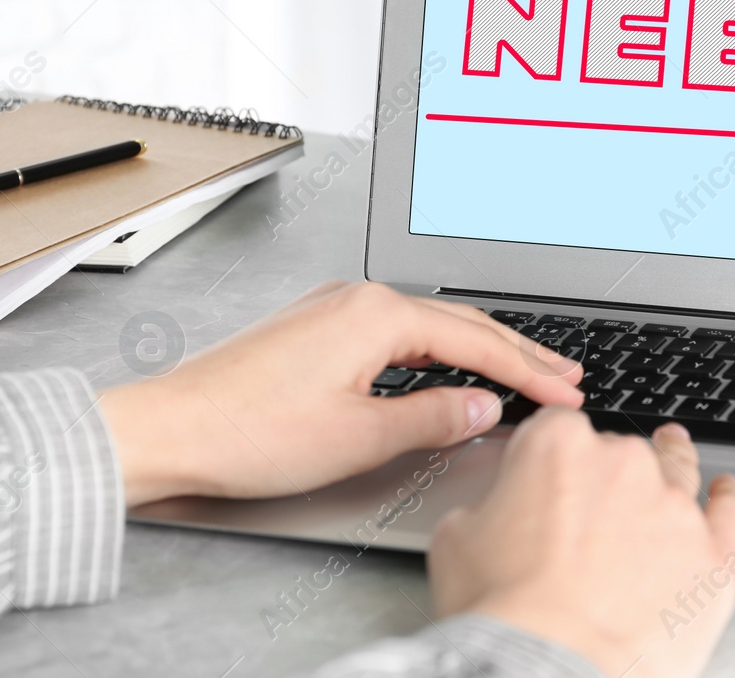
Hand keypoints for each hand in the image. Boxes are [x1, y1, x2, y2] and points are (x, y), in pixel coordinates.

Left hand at [99, 281, 583, 505]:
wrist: (169, 430)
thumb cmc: (248, 433)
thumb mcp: (359, 437)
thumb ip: (433, 419)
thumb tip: (485, 408)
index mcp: (378, 315)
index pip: (478, 343)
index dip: (529, 373)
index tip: (565, 394)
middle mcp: (359, 299)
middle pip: (461, 323)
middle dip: (518, 352)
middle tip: (565, 375)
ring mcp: (334, 309)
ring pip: (430, 325)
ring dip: (481, 350)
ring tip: (524, 370)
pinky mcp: (316, 329)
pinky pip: (398, 332)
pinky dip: (439, 350)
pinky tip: (450, 367)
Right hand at [429, 409, 734, 677]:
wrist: (550, 670)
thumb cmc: (502, 612)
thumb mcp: (457, 539)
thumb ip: (489, 503)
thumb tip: (500, 508)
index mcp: (558, 446)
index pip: (559, 428)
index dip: (553, 454)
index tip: (551, 475)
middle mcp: (623, 463)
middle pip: (620, 451)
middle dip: (607, 476)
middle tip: (593, 514)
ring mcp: (674, 506)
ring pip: (678, 470)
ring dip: (673, 468)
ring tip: (673, 463)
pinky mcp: (713, 552)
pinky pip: (734, 510)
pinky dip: (730, 498)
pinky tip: (725, 493)